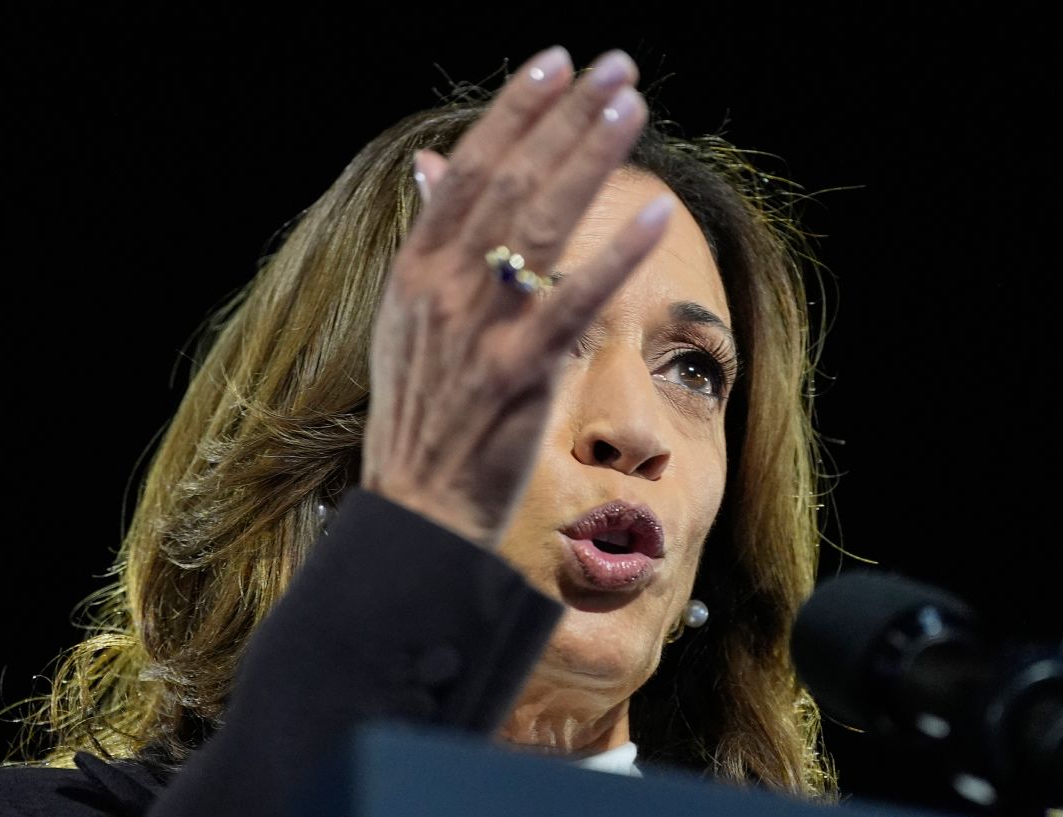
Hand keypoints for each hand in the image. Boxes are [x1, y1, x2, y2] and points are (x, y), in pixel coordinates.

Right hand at [362, 46, 674, 550]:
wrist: (419, 507)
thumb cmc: (424, 415)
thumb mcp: (406, 322)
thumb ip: (428, 242)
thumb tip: (430, 169)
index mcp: (415, 271)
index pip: (467, 171)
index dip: (513, 112)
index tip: (555, 63)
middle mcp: (443, 289)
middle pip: (512, 182)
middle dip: (567, 118)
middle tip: (616, 69)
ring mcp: (482, 330)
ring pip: (542, 225)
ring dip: (590, 159)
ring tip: (632, 108)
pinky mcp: (523, 373)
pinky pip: (575, 302)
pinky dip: (616, 256)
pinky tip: (655, 217)